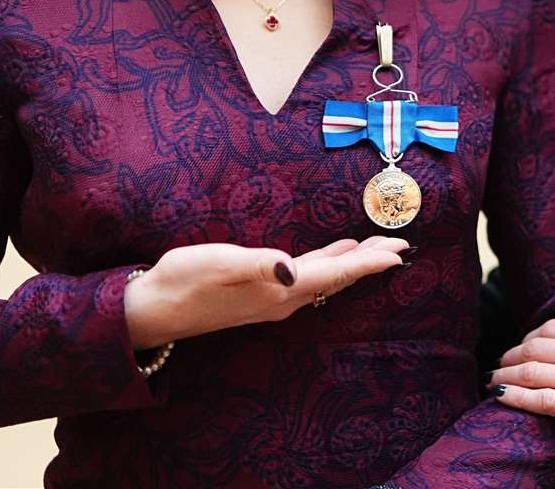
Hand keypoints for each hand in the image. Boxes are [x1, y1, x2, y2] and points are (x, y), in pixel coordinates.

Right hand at [123, 235, 406, 348]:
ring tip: (376, 248)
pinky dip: (327, 263)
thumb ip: (257, 265)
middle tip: (400, 245)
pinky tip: (331, 254)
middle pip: (337, 277)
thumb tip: (291, 269)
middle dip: (369, 261)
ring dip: (351, 262)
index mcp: (279, 290)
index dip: (367, 262)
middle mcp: (282, 298)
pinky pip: (308, 277)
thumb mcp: (219, 265)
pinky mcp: (261, 292)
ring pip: (325, 278)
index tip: (398, 253)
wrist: (154, 310)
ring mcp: (272, 297)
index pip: (334, 273)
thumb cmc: (184, 281)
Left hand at [489, 277, 554, 438]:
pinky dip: (516, 397)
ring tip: (493, 381)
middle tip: (498, 363)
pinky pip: (541, 401)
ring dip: (505, 376)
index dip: (529, 338)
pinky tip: (501, 397)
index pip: (550, 328)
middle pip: (533, 349)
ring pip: (530, 373)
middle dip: (510, 357)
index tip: (520, 347)